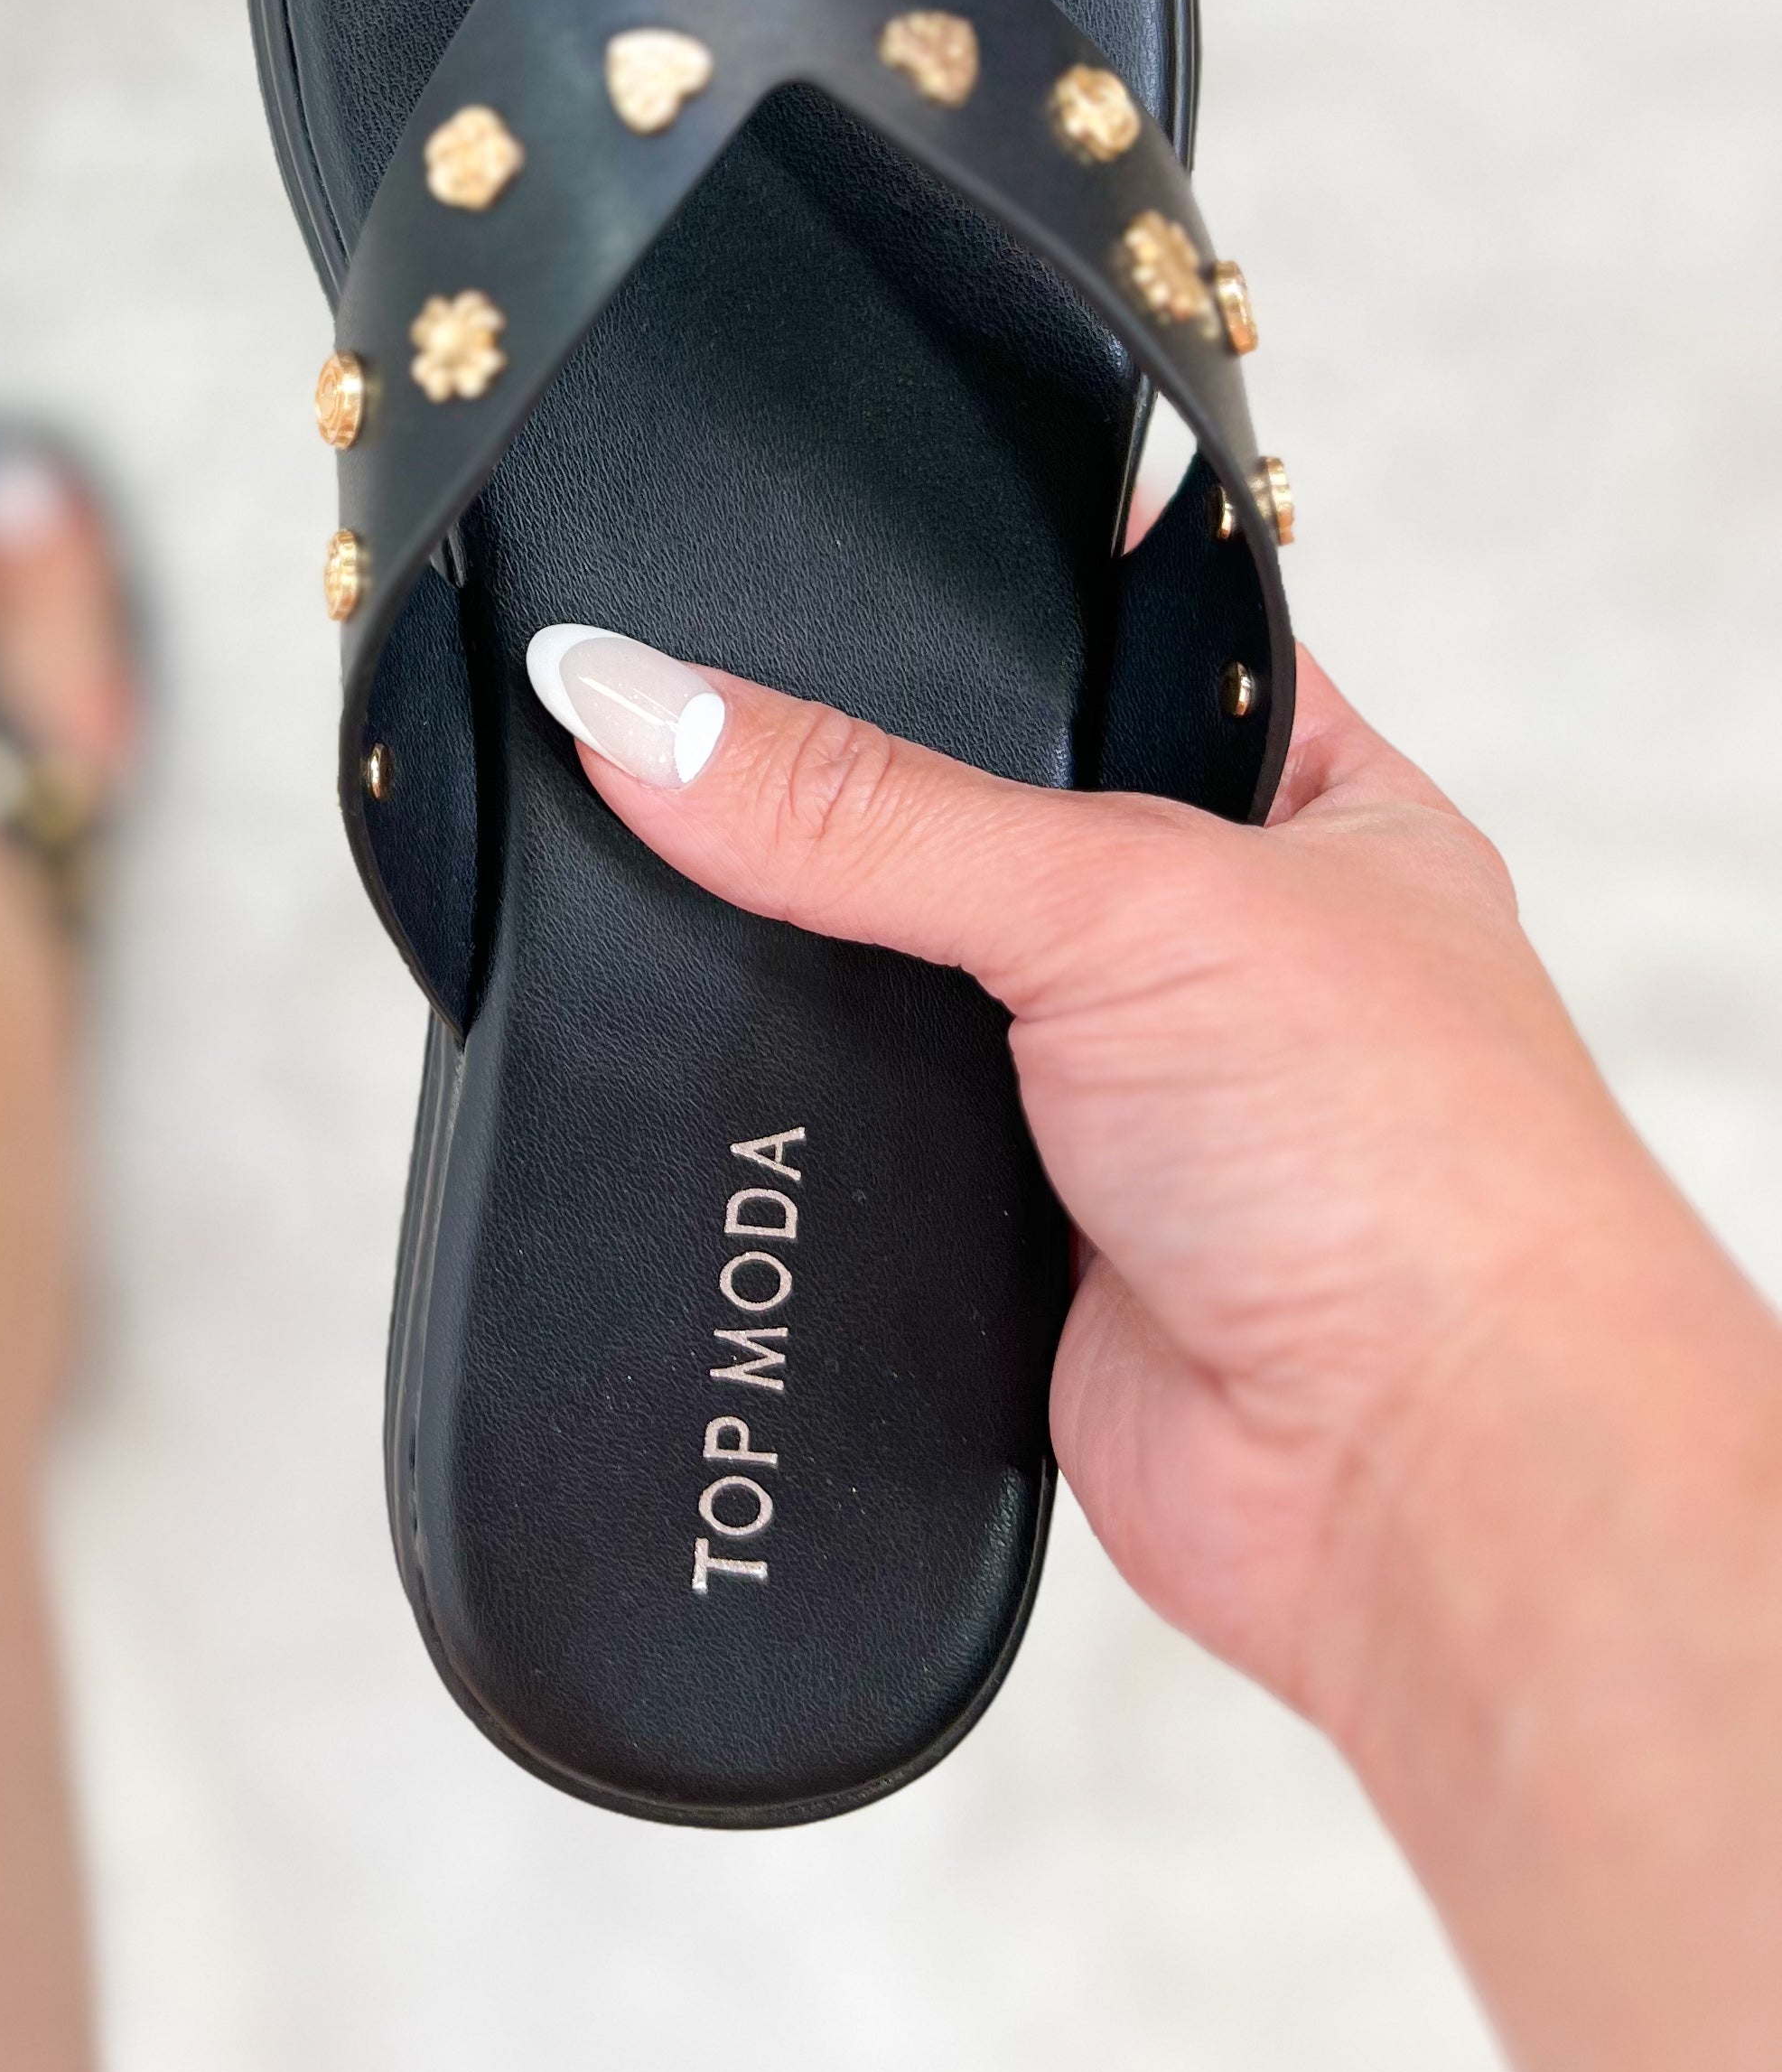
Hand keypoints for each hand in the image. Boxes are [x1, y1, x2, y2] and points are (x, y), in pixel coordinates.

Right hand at [526, 622, 1781, 2071]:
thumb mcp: (1127, 900)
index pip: (1113, 648)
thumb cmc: (1422, 1170)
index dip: (976, 618)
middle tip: (727, 756)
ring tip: (742, 926)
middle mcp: (1219, 949)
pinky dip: (809, 1137)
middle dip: (866, 821)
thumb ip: (869, 809)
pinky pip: (868, 1150)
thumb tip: (647, 710)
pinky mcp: (1025, 1242)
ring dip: (840, 995)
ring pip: (905, 996)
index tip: (799, 583)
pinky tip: (753, 1094)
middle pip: (972, 828)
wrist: (1425, 1487)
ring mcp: (1118, 1104)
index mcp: (1313, 808)